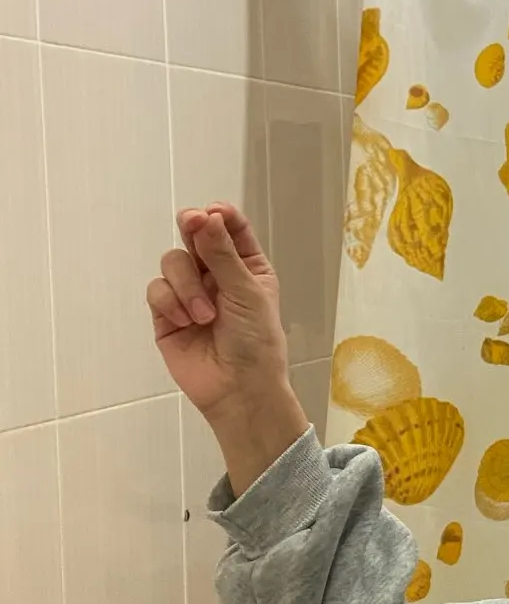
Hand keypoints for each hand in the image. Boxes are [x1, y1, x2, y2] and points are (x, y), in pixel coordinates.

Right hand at [147, 205, 305, 494]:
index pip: (228, 228)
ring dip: (186, 284)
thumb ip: (222, 254)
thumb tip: (205, 215)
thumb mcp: (247, 292)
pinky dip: (171, 302)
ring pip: (173, 261)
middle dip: (192, 229)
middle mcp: (216, 275)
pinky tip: (188, 323)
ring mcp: (189, 293)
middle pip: (194, 236)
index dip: (218, 216)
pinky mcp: (167, 314)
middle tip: (192, 224)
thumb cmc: (256, 341)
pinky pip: (157, 290)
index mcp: (246, 266)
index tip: (213, 213)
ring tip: (205, 315)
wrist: (238, 389)